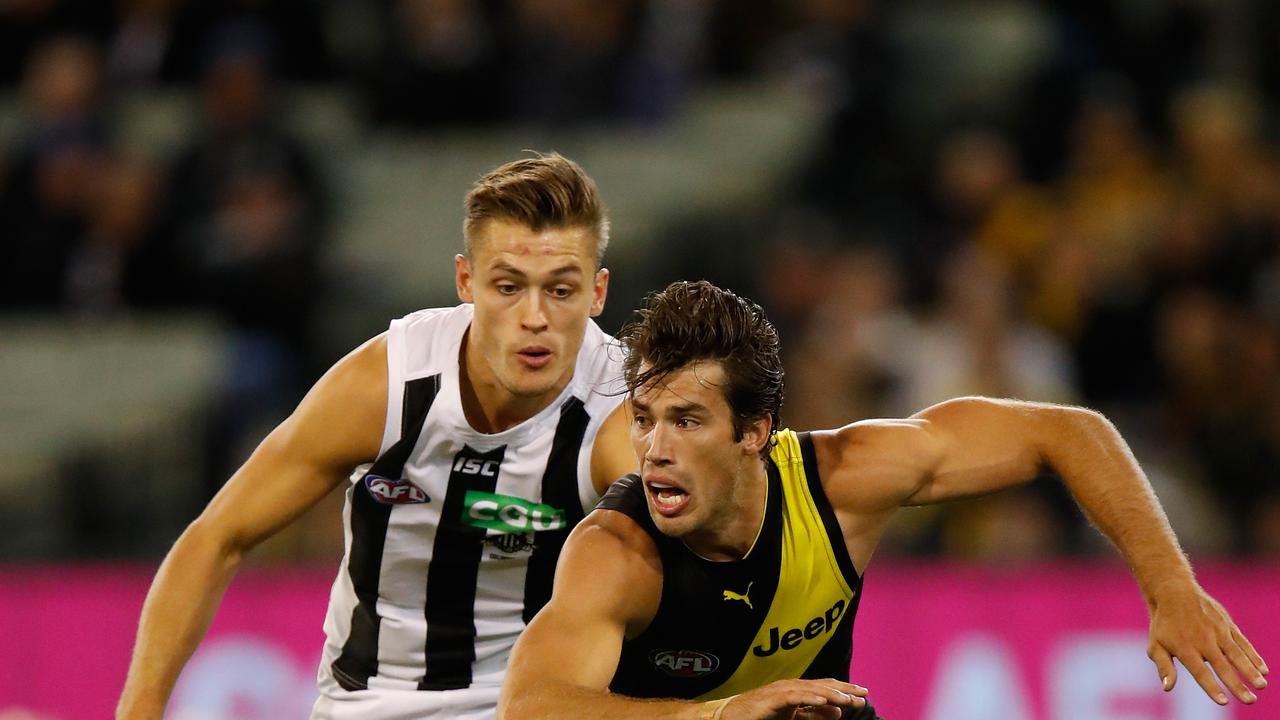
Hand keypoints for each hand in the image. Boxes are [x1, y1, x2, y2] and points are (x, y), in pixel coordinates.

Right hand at [720, 679, 867, 719]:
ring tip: (848, 698)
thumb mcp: (793, 717)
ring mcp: (781, 691)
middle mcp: (792, 687)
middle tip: (863, 693)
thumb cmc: (761, 715)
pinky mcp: (772, 699)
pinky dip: (809, 697)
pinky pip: (794, 697)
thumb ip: (815, 715)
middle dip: (844, 689)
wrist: (733, 715)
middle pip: (822, 685)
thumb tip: (838, 711)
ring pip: (811, 690)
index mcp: (798, 691)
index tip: (863, 693)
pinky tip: (823, 700)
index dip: (845, 689)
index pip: (826, 688)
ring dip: (831, 693)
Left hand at [1146, 582, 1268, 704]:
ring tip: (1261, 685)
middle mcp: (1203, 641)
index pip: (1200, 672)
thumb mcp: (1156, 645)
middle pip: (1222, 666)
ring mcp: (1217, 631)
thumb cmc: (1164, 624)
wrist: (1174, 592)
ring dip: (1250, 670)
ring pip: (1236, 654)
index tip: (1223, 701)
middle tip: (1250, 701)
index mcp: (1185, 648)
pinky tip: (1263, 669)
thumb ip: (1164, 667)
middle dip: (1237, 684)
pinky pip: (1242, 642)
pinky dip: (1253, 655)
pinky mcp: (1227, 624)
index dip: (1212, 687)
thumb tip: (1167, 688)